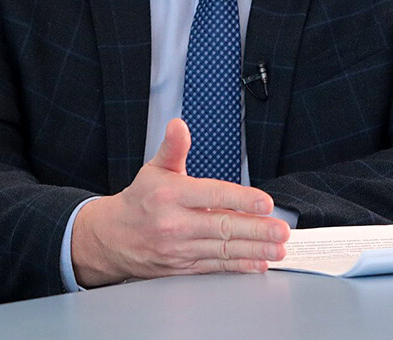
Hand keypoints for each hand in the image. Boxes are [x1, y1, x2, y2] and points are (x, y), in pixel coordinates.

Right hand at [70, 118, 289, 286]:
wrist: (112, 237)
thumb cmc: (140, 200)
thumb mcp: (154, 168)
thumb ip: (173, 148)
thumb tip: (179, 125)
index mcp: (171, 195)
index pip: (212, 195)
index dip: (241, 199)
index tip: (264, 203)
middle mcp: (175, 223)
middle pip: (222, 226)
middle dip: (255, 230)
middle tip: (280, 231)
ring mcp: (180, 249)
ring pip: (222, 250)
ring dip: (254, 250)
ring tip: (277, 248)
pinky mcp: (182, 267)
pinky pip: (215, 267)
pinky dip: (239, 266)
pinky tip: (258, 263)